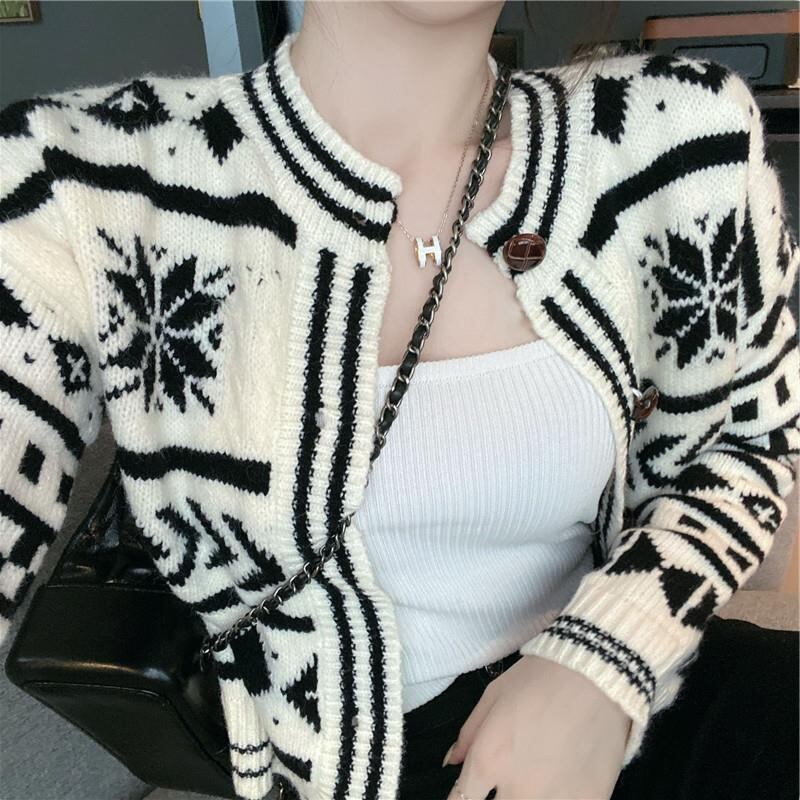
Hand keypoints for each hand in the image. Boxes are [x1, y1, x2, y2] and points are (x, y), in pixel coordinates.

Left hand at [443, 654, 631, 799]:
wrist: (596, 674)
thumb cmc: (541, 679)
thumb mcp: (494, 696)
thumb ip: (469, 734)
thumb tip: (452, 761)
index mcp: (488, 761)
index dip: (461, 797)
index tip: (469, 793)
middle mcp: (518, 790)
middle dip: (496, 798)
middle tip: (503, 783)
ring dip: (524, 798)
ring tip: (534, 777)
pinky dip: (558, 799)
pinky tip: (560, 784)